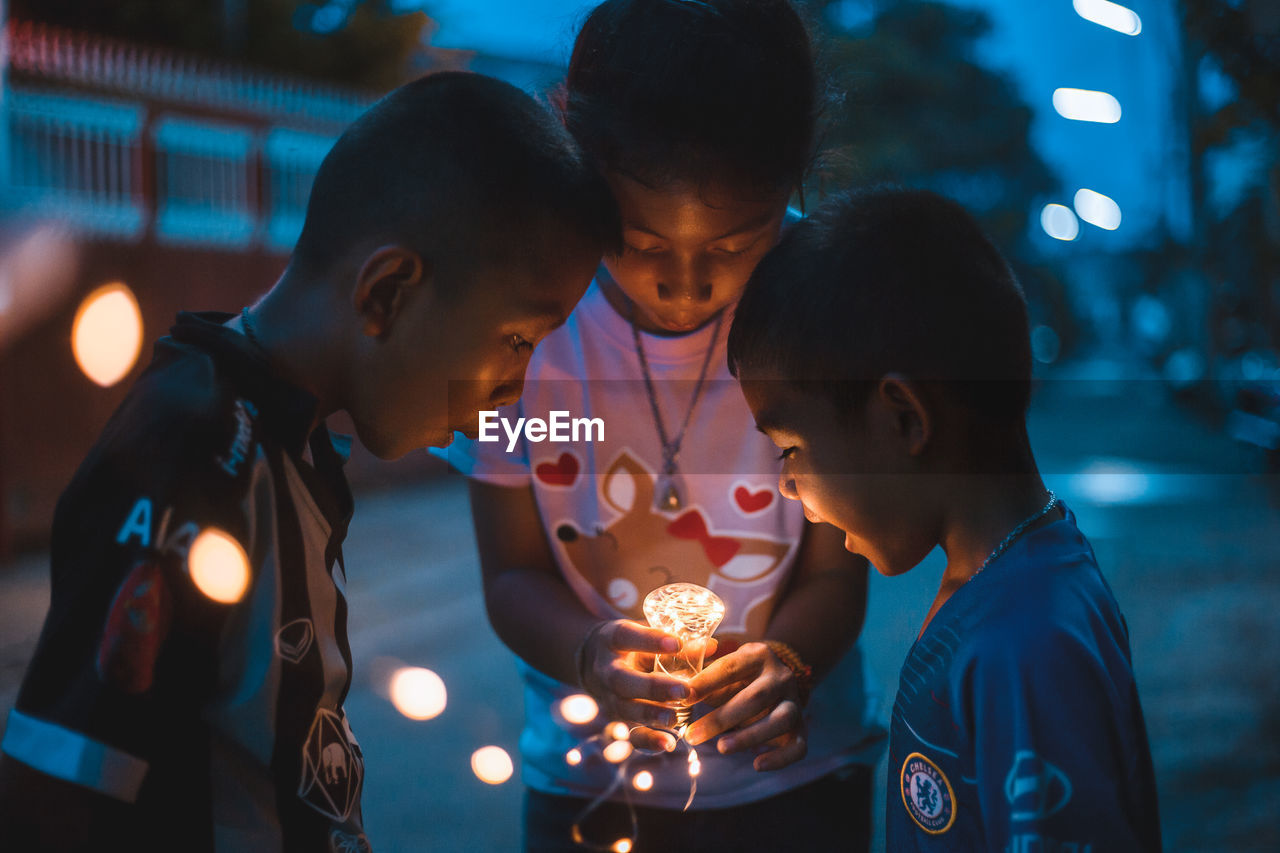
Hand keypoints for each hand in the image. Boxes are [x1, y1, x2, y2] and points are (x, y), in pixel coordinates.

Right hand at [577, 620, 690, 740]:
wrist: (591, 663)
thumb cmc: (629, 645)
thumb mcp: (645, 634)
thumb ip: (675, 642)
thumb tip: (712, 647)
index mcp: (612, 640)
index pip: (627, 636)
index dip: (650, 640)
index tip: (677, 643)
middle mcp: (606, 670)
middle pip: (622, 679)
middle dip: (653, 687)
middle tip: (683, 691)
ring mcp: (609, 697)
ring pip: (625, 709)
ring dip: (651, 715)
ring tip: (675, 719)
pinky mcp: (617, 719)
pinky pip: (630, 732)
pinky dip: (648, 740)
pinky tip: (668, 743)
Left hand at [684, 642, 806, 770]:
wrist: (776, 682)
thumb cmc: (737, 679)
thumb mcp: (721, 670)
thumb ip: (701, 677)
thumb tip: (677, 689)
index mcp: (758, 655)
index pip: (731, 667)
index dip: (706, 683)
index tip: (683, 698)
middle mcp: (781, 676)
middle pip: (756, 697)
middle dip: (722, 718)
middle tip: (692, 735)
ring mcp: (794, 702)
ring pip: (781, 720)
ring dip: (750, 736)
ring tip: (721, 748)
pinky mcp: (801, 728)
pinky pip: (798, 746)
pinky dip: (780, 758)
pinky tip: (756, 764)